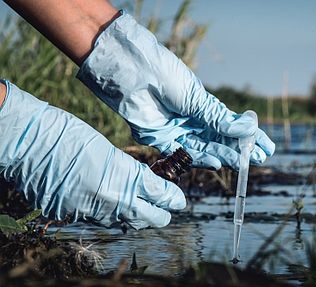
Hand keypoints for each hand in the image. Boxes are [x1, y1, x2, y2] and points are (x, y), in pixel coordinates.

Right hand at [0, 80, 185, 228]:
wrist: (28, 142)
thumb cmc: (68, 134)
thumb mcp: (107, 149)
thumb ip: (128, 172)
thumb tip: (144, 185)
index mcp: (124, 178)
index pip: (160, 196)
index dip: (173, 198)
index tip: (178, 199)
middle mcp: (111, 201)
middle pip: (149, 219)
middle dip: (161, 213)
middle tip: (165, 205)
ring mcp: (90, 212)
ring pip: (124, 222)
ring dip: (135, 215)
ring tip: (140, 204)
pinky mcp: (71, 215)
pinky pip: (98, 220)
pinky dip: (108, 213)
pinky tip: (108, 202)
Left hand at [77, 12, 274, 169]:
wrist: (135, 75)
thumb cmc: (167, 77)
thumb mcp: (198, 98)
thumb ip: (220, 119)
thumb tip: (249, 129)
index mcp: (203, 106)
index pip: (232, 125)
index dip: (250, 137)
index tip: (267, 146)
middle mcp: (193, 120)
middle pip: (221, 140)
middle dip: (241, 150)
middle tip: (259, 159)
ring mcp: (179, 131)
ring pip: (207, 149)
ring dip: (225, 156)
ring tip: (243, 162)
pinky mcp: (163, 141)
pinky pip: (185, 154)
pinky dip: (202, 159)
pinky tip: (218, 163)